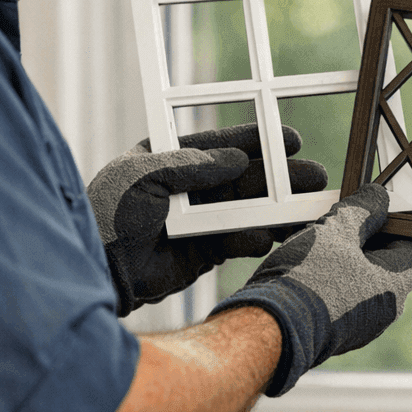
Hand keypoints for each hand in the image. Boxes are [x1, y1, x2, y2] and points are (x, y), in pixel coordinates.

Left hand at [86, 124, 327, 315]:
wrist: (97, 272)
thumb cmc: (108, 215)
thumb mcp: (143, 177)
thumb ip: (190, 164)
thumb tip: (236, 160)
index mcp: (169, 157)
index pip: (220, 144)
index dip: (256, 141)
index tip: (291, 140)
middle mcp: (188, 185)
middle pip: (243, 177)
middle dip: (279, 177)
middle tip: (314, 176)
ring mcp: (198, 218)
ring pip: (247, 209)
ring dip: (276, 208)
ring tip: (307, 208)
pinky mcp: (203, 250)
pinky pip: (238, 239)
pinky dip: (255, 238)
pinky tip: (270, 237)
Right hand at [208, 184, 411, 395]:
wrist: (264, 332)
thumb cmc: (304, 282)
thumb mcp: (335, 233)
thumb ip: (362, 211)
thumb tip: (380, 198)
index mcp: (394, 289)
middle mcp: (382, 312)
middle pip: (392, 262)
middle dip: (378, 232)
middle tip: (364, 207)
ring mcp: (357, 324)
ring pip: (364, 276)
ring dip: (352, 250)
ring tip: (329, 226)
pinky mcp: (333, 329)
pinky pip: (344, 292)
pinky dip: (336, 270)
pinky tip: (312, 253)